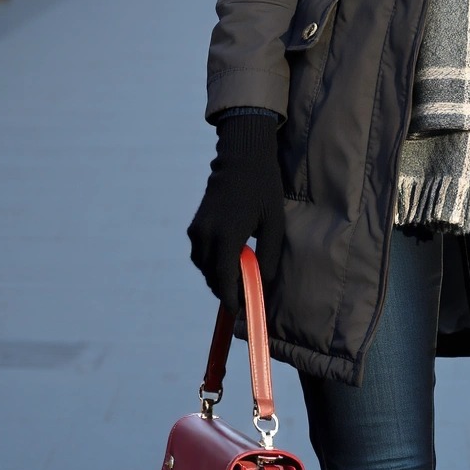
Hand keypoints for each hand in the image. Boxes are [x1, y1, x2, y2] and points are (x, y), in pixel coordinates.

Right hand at [188, 113, 284, 313]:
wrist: (241, 159)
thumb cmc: (264, 189)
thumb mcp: (274, 223)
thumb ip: (268, 256)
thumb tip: (263, 282)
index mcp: (227, 236)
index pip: (223, 278)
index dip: (231, 298)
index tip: (240, 310)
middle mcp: (206, 235)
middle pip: (211, 277)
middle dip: (225, 291)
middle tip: (244, 298)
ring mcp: (197, 230)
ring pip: (203, 267)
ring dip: (218, 278)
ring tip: (238, 281)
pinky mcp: (195, 226)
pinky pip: (200, 255)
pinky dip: (211, 264)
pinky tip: (229, 263)